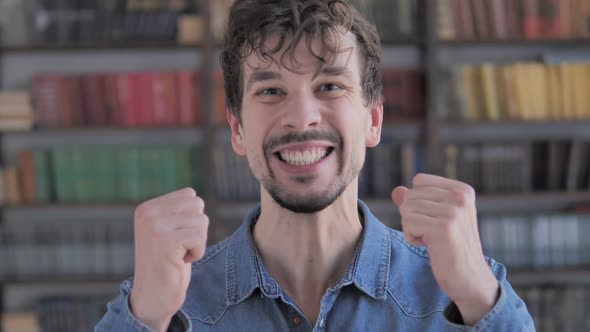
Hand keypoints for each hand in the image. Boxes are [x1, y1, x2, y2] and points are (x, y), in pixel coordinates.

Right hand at [129, 188, 208, 331]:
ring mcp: (155, 226)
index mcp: (147, 208)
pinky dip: (197, 253)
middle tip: (179, 247)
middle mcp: (148, 213)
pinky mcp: (166, 241)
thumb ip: (176, 212)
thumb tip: (195, 197)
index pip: (190, 195)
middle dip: (197, 228)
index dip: (192, 218)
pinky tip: (180, 262)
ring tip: (178, 255)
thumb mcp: (166, 231)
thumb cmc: (167, 263)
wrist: (152, 297)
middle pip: (198, 205)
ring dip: (197, 242)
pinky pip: (200, 237)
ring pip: (202, 221)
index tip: (176, 237)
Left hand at [391, 174, 498, 325]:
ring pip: (406, 209)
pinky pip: (408, 223)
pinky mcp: (444, 228)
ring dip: (412, 228)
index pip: (419, 180)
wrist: (471, 279)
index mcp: (462, 190)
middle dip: (413, 216)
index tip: (434, 219)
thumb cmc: (451, 248)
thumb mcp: (436, 219)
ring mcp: (453, 212)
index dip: (418, 201)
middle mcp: (460, 197)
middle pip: (410, 195)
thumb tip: (396, 191)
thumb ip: (416, 202)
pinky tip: (430, 246)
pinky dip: (412, 237)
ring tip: (432, 240)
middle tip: (432, 233)